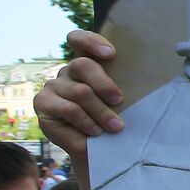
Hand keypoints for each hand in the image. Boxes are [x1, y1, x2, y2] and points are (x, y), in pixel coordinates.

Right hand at [32, 30, 124, 158]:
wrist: (96, 149)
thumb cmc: (112, 120)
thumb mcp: (118, 102)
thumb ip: (120, 87)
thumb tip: (146, 77)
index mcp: (87, 64)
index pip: (78, 40)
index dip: (91, 41)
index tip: (111, 54)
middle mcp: (68, 71)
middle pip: (83, 65)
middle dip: (105, 84)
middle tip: (119, 101)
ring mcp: (53, 86)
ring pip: (81, 92)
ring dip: (101, 112)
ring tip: (115, 126)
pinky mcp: (43, 102)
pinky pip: (70, 109)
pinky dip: (87, 122)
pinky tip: (96, 131)